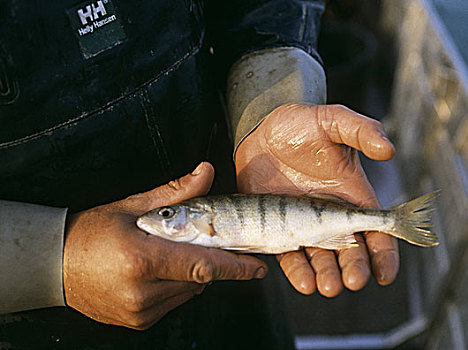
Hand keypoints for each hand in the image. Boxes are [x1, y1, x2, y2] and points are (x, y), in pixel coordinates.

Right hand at [63, 162, 266, 329]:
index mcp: (142, 260)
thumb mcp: (131, 206)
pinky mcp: (138, 321)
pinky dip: (175, 286)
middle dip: (207, 261)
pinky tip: (156, 271)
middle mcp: (142, 292)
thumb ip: (175, 193)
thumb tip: (206, 172)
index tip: (258, 267)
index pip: (203, 266)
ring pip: (189, 292)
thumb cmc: (91, 232)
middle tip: (195, 243)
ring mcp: (139, 312)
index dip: (236, 267)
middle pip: (199, 279)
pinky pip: (173, 303)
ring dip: (190, 274)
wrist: (53, 265)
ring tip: (165, 255)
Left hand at [235, 104, 397, 296]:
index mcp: (352, 194)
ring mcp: (304, 224)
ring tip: (327, 287)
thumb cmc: (300, 124)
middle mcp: (331, 215)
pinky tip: (305, 283)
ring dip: (327, 276)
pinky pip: (290, 256)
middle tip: (351, 281)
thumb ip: (362, 130)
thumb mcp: (333, 120)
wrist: (260, 130)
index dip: (385, 254)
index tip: (386, 274)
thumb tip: (389, 150)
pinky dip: (298, 271)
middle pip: (350, 251)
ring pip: (321, 259)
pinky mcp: (278, 228)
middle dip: (354, 269)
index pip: (375, 230)